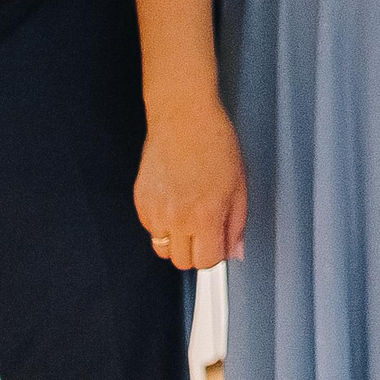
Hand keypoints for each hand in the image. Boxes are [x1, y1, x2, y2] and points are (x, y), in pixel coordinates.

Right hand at [135, 101, 248, 270]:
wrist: (182, 116)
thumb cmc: (214, 142)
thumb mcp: (239, 183)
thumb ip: (236, 223)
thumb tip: (234, 251)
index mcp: (205, 215)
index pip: (206, 262)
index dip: (214, 255)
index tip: (217, 245)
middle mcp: (177, 218)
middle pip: (181, 263)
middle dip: (195, 251)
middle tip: (204, 230)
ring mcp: (155, 211)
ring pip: (162, 248)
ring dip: (176, 240)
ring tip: (187, 214)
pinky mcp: (140, 201)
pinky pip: (150, 228)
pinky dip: (161, 223)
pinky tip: (173, 200)